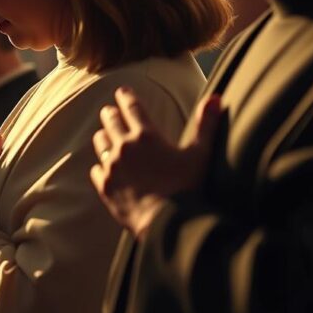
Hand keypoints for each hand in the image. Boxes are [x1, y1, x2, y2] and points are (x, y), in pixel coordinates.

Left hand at [91, 88, 222, 237]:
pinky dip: (100, 166)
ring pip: (100, 143)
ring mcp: (112, 167)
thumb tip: (216, 97)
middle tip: (109, 110)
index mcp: (146, 136)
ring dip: (103, 136)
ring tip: (105, 134)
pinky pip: (96, 170)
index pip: (132, 108)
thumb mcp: (200, 154)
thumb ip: (206, 124)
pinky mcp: (105, 186)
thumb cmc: (188, 187)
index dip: (126, 97)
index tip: (122, 91)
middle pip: (110, 122)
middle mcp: (124, 148)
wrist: (168, 222)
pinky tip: (104, 167)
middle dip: (110, 114)